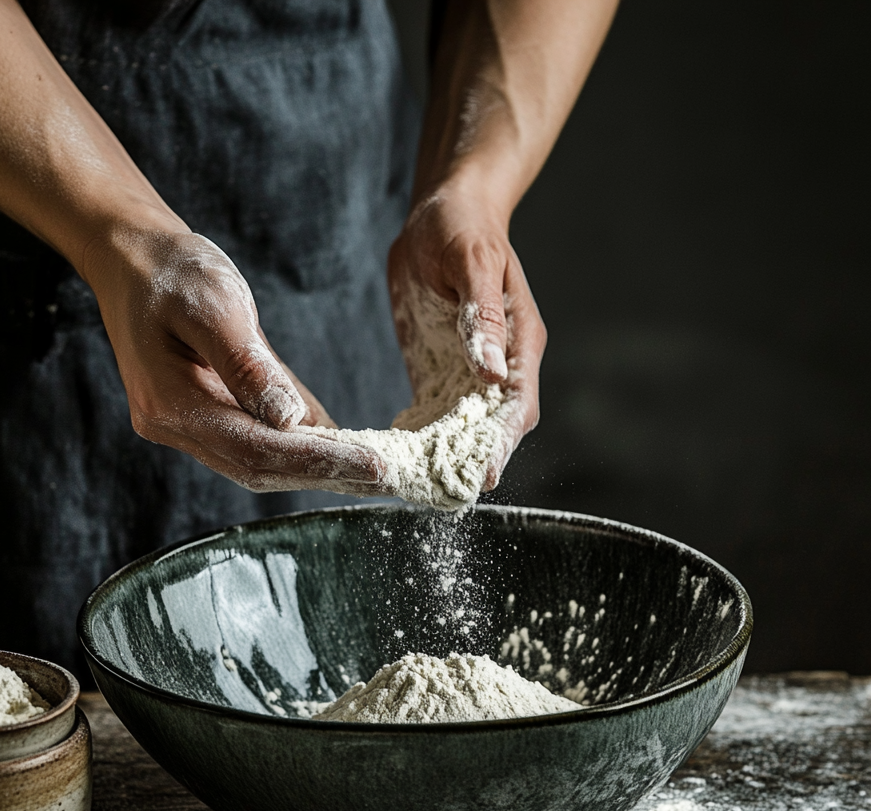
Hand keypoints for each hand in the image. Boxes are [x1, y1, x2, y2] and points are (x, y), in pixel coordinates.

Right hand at [83, 220, 385, 491]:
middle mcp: (174, 425)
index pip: (257, 450)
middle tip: (387, 476)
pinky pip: (253, 444)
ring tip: (370, 470)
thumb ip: (248, 364)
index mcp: (172, 402)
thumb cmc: (171, 271)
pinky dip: (296, 451)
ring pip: (257, 464)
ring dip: (314, 470)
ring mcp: (183, 426)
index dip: (317, 463)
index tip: (374, 465)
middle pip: (258, 468)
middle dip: (325, 474)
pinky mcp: (200, 416)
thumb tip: (290, 420)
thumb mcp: (214, 303)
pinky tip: (337, 451)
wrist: (132, 259)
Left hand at [387, 184, 546, 489]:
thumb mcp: (472, 264)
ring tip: (411, 487)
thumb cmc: (462, 228)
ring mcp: (468, 372)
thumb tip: (492, 372)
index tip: (483, 476)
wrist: (442, 214)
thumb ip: (484, 318)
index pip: (517, 407)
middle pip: (490, 429)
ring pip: (460, 429)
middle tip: (438, 494)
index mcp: (518, 344)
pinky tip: (394, 453)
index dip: (502, 444)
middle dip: (468, 462)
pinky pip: (432, 414)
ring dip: (440, 457)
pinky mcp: (440, 371)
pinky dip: (418, 436)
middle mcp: (497, 367)